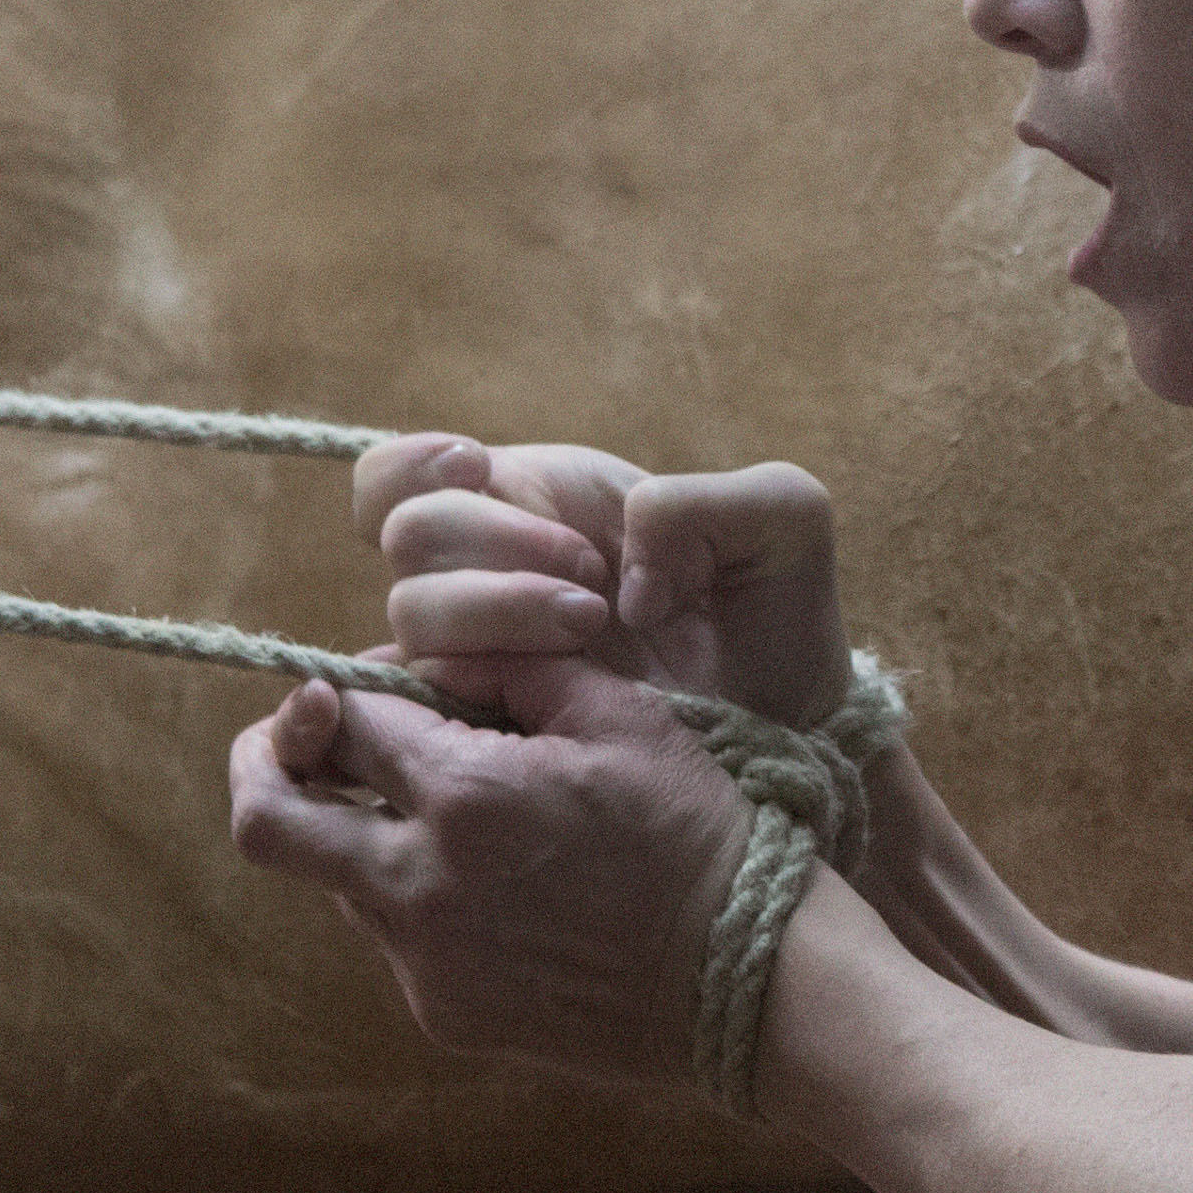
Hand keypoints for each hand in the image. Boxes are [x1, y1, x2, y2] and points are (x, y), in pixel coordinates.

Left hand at [224, 655, 762, 1094]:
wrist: (750, 984)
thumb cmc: (700, 834)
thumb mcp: (624, 714)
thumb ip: (516, 665)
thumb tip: (438, 653)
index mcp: (463, 796)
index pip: (339, 718)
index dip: (345, 685)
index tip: (377, 682)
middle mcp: (420, 886)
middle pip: (267, 821)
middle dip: (263, 764)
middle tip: (294, 739)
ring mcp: (426, 961)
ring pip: (335, 880)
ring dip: (365, 833)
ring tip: (456, 818)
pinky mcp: (447, 1012)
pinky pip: (397, 940)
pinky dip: (421, 899)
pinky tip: (504, 891)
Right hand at [357, 433, 851, 726]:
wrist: (791, 727)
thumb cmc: (779, 616)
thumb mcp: (784, 524)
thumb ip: (706, 501)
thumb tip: (619, 567)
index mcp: (539, 501)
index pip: (401, 475)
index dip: (415, 465)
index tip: (482, 469)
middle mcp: (491, 572)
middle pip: (408, 536)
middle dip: (496, 546)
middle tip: (591, 578)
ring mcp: (486, 651)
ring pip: (414, 613)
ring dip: (500, 610)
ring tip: (592, 628)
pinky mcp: (494, 719)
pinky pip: (428, 700)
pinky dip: (473, 681)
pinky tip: (546, 681)